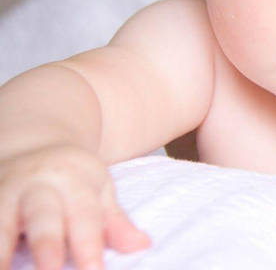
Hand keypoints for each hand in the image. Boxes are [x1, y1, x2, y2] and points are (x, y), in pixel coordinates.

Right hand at [0, 144, 149, 269]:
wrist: (33, 146)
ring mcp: (5, 193)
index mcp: (73, 181)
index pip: (84, 215)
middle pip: (42, 215)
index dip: (89, 244)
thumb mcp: (98, 193)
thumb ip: (115, 222)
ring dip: (0, 249)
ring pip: (0, 220)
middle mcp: (37, 186)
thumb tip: (142, 245)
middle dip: (46, 243)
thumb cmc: (73, 180)